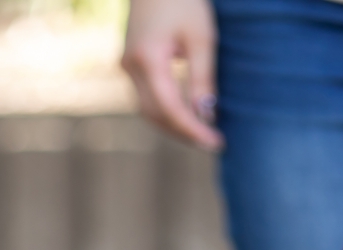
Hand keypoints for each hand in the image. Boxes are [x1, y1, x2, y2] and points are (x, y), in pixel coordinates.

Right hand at [121, 0, 222, 150]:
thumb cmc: (183, 1)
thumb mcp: (201, 38)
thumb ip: (202, 78)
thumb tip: (206, 115)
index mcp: (147, 59)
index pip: (170, 108)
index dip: (192, 129)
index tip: (216, 142)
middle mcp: (131, 67)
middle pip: (155, 115)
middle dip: (183, 132)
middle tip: (212, 142)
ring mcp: (126, 66)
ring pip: (147, 110)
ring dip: (173, 125)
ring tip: (201, 132)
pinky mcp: (129, 63)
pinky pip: (145, 97)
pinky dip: (165, 110)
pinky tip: (185, 114)